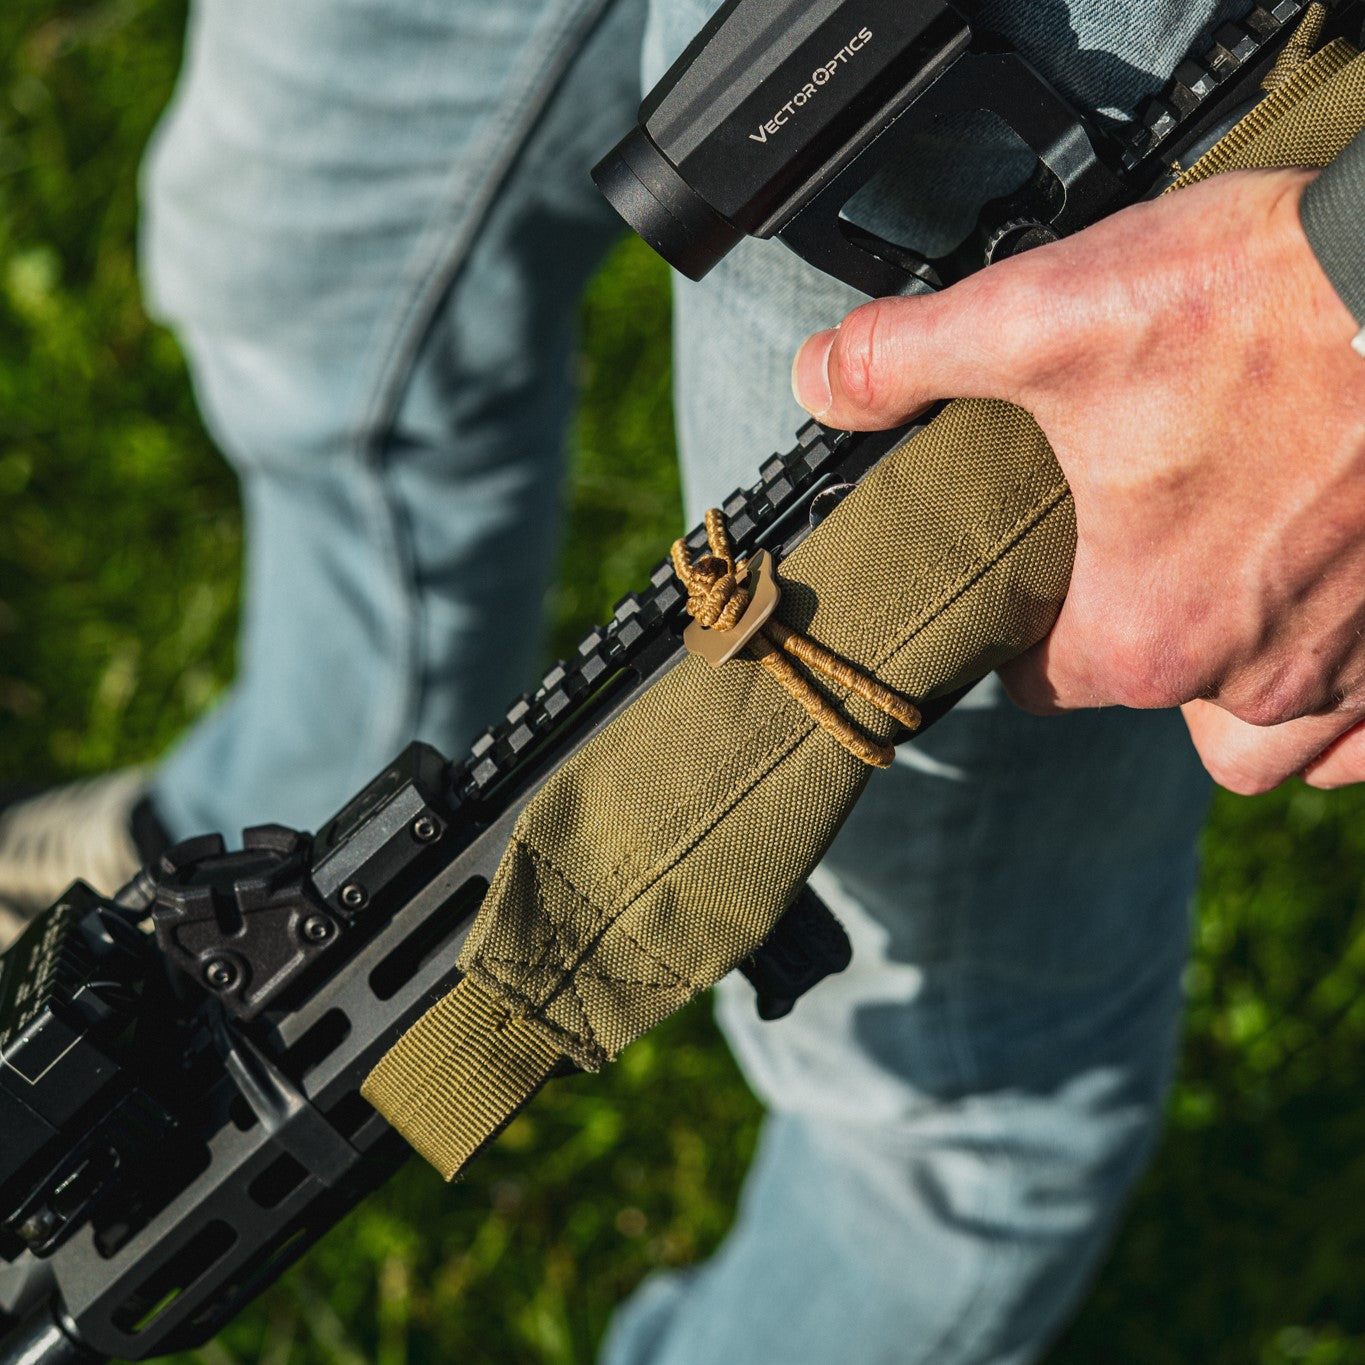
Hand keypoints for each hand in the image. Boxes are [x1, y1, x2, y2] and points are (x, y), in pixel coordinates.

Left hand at [790, 168, 1364, 792]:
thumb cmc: (1267, 306)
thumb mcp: (1045, 318)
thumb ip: (910, 358)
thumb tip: (818, 379)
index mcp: (1140, 632)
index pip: (1042, 682)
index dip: (1025, 633)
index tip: (1034, 583)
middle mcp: (1247, 679)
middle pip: (1152, 701)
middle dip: (1133, 646)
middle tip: (1139, 563)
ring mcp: (1353, 670)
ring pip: (1271, 743)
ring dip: (1239, 699)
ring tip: (1229, 613)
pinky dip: (1348, 714)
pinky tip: (1331, 643)